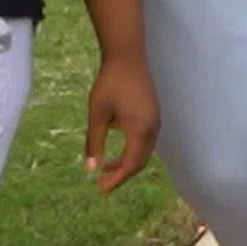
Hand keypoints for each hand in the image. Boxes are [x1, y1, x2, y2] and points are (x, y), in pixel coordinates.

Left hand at [83, 55, 159, 192]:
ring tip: (106, 167)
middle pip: (140, 161)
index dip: (116, 179)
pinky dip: (133, 150)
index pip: (131, 164)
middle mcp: (153, 128)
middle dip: (122, 174)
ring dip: (127, 162)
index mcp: (140, 130)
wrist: (127, 57)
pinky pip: (146, 140)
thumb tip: (90, 169)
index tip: (100, 188)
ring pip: (144, 151)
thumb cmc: (110, 84)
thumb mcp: (97, 115)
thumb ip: (94, 142)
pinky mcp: (153, 113)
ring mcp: (156, 120)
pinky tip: (118, 147)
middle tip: (102, 183)